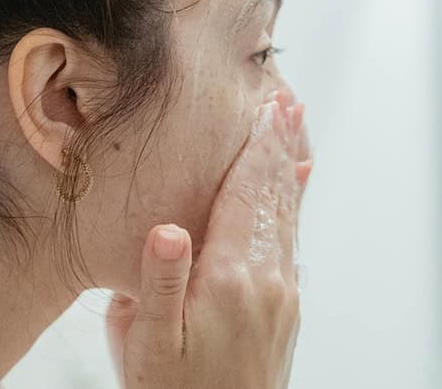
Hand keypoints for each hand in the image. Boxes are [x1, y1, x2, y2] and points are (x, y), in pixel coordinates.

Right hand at [106, 89, 312, 387]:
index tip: (269, 107)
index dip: (257, 148)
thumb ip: (157, 280)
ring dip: (289, 170)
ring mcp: (282, 296)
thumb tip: (167, 230)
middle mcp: (267, 281)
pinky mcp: (284, 311)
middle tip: (289, 102)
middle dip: (280, 146)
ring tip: (294, 132)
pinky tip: (290, 196)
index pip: (247, 195)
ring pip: (288, 217)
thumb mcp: (146, 339)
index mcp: (230, 277)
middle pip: (276, 196)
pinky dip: (291, 206)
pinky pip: (290, 242)